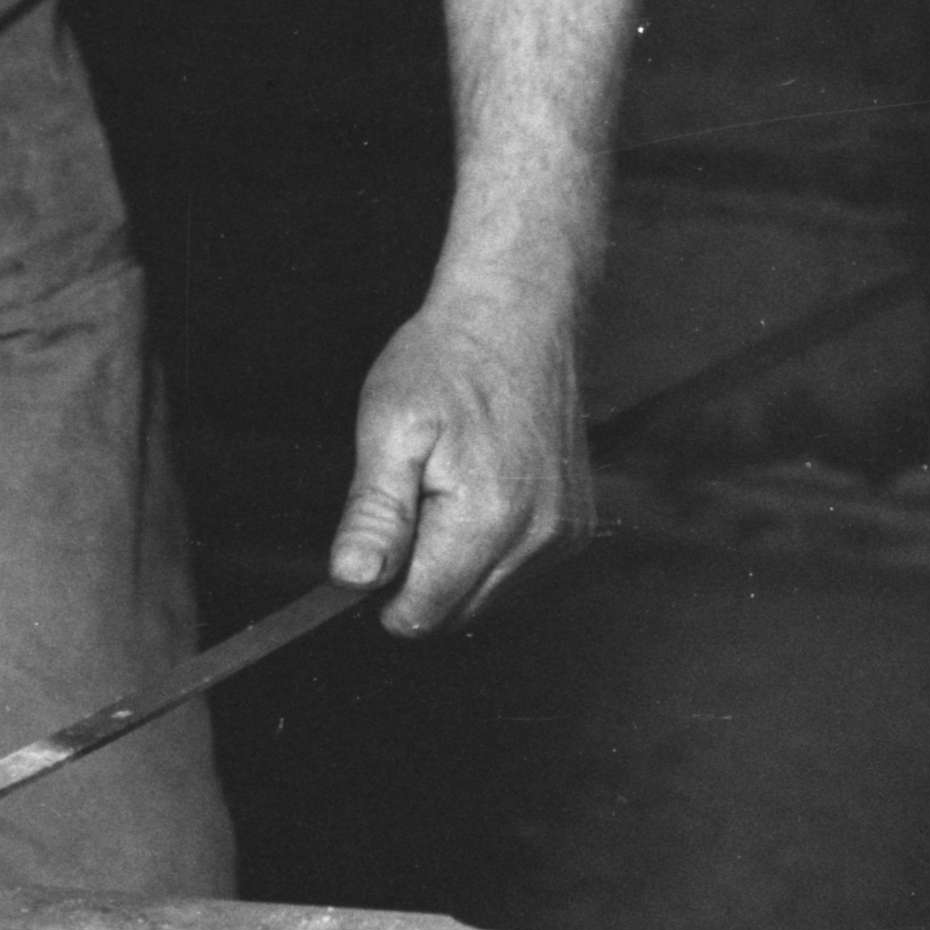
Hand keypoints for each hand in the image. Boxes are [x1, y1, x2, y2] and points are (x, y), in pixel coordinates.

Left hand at [329, 291, 587, 636]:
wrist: (519, 316)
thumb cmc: (451, 360)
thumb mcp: (390, 427)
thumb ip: (374, 514)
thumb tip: (353, 579)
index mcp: (485, 521)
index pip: (422, 613)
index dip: (384, 592)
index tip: (379, 543)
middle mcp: (536, 540)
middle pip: (456, 613)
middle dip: (422, 575)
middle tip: (413, 501)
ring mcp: (563, 536)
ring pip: (487, 597)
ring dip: (457, 564)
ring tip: (450, 488)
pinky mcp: (575, 528)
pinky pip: (518, 572)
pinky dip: (490, 549)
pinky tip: (482, 492)